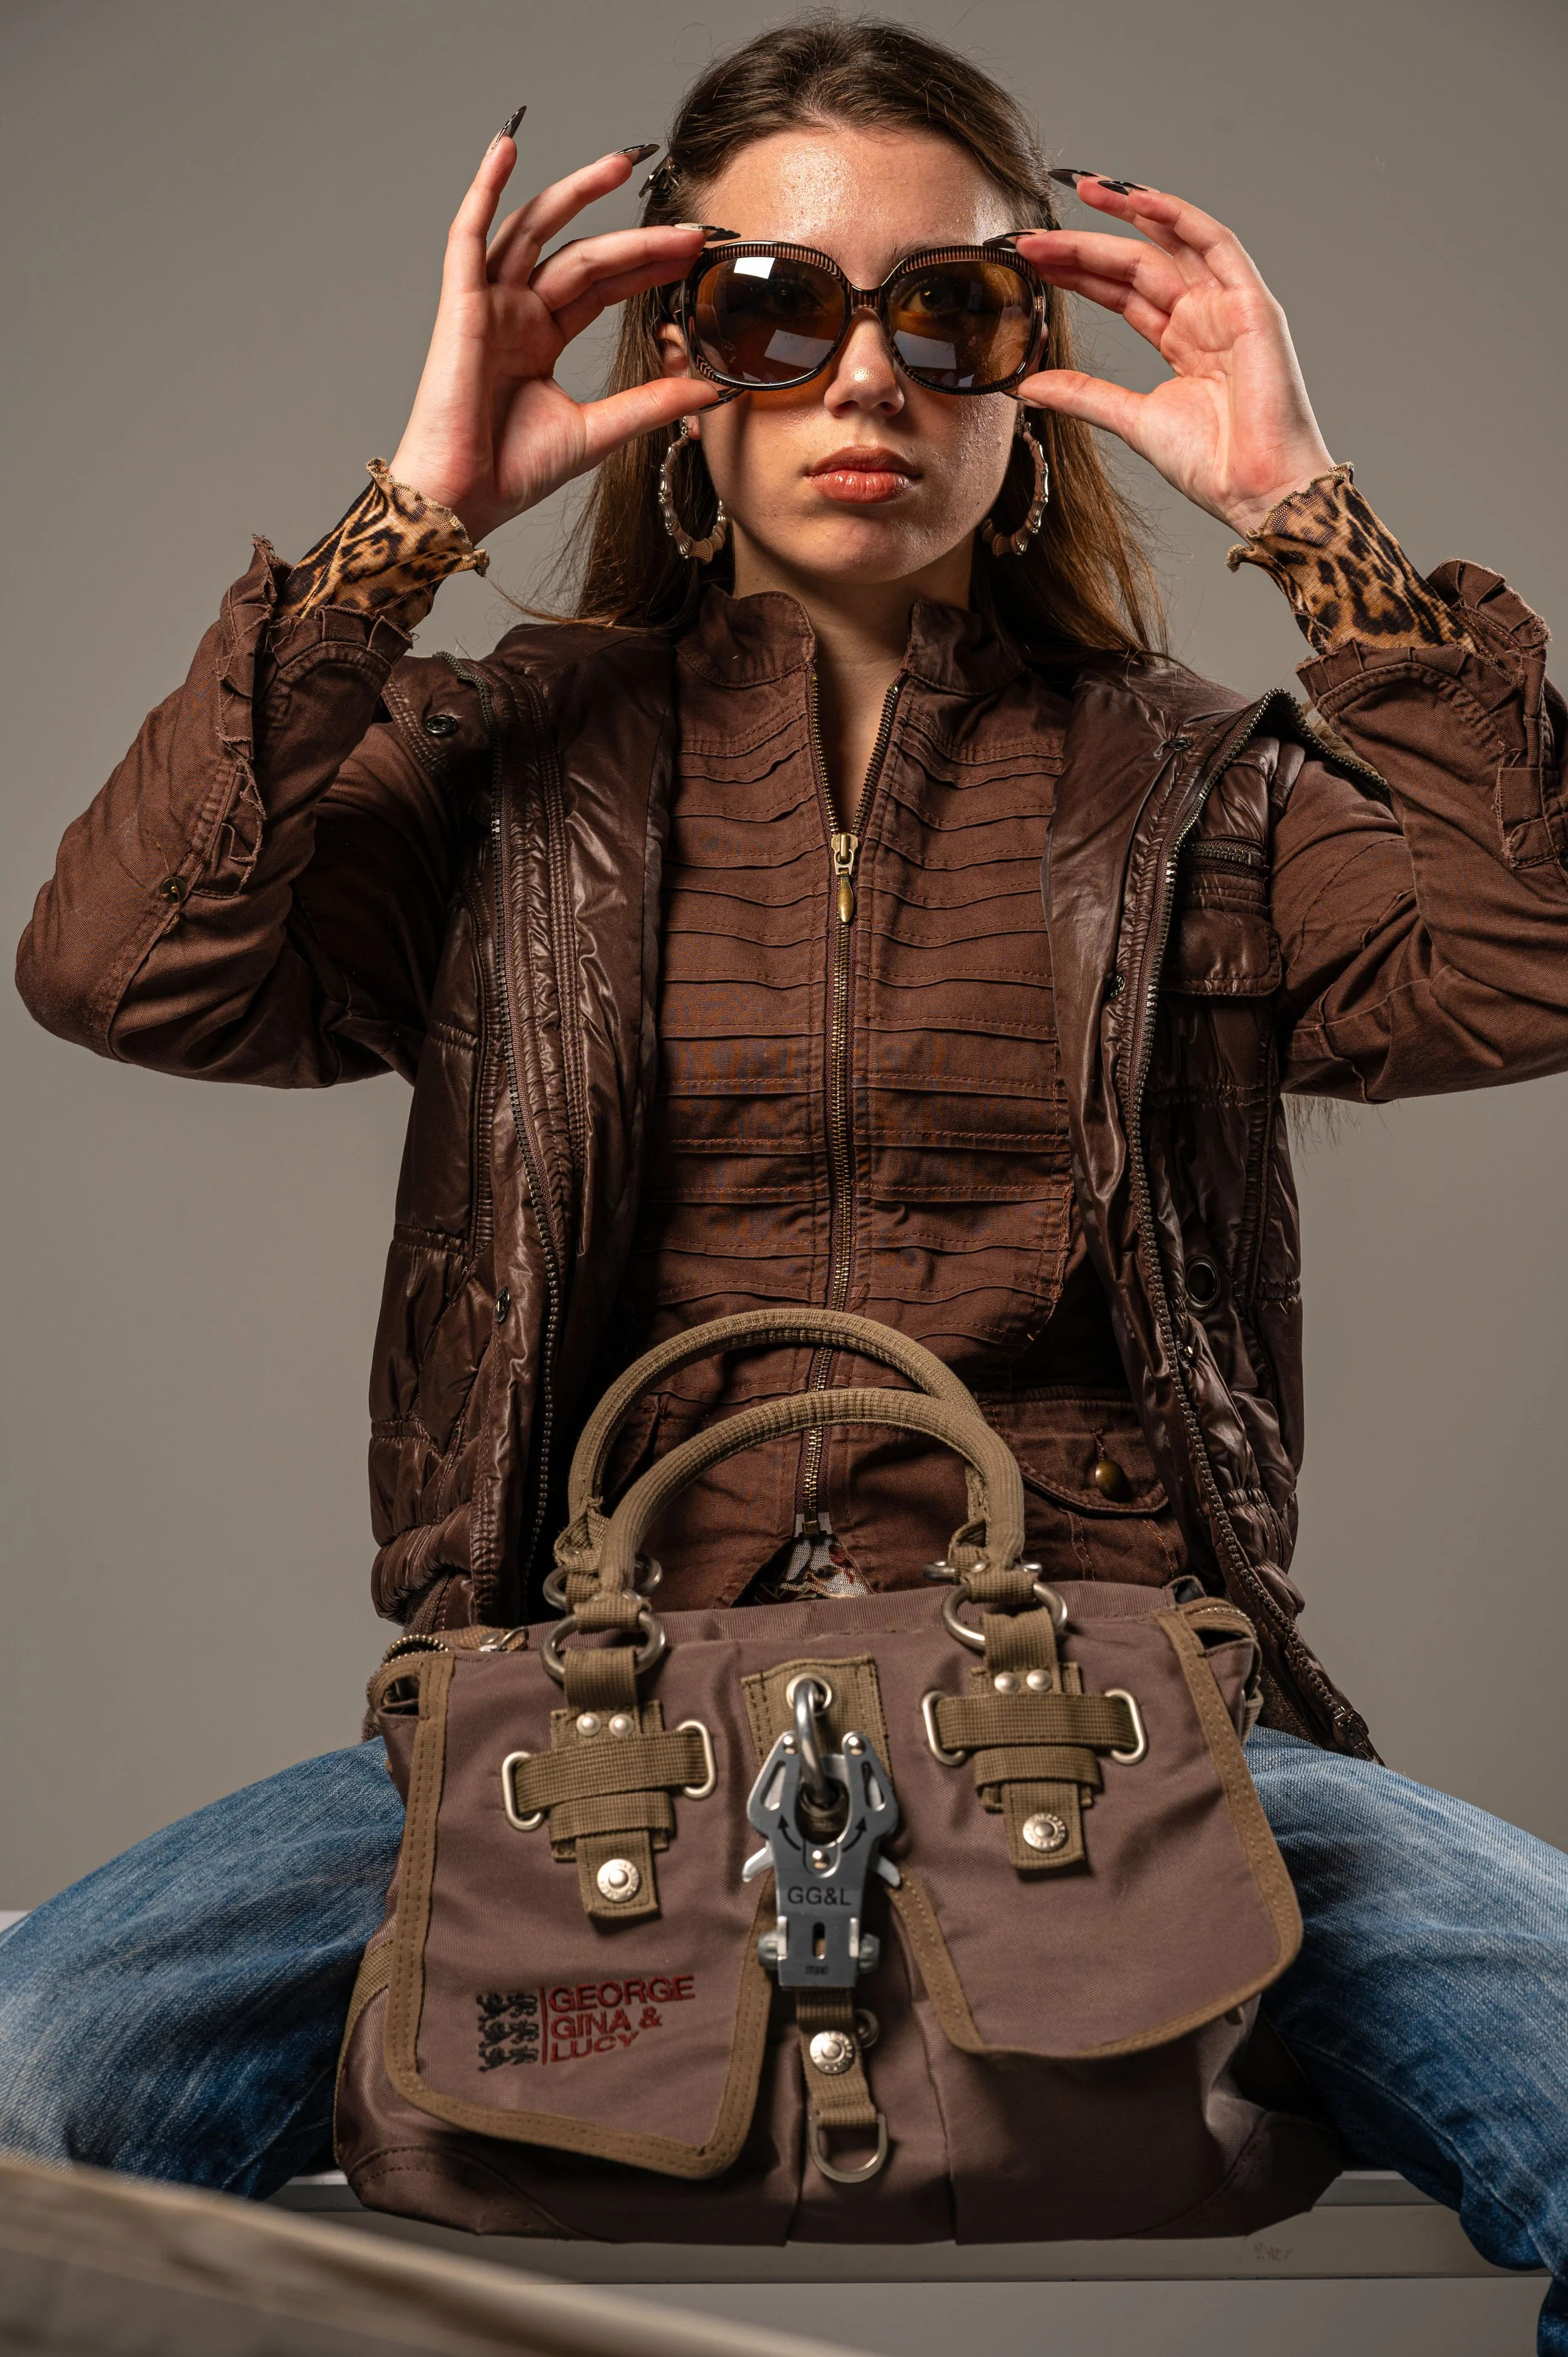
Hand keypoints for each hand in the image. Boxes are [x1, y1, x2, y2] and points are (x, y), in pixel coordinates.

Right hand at [388, 129, 716, 542]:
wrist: (464, 498)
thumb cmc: (514, 472)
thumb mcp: (601, 431)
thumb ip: (654, 404)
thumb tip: (713, 389)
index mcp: (541, 340)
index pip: (602, 286)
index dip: (646, 265)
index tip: (693, 252)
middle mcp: (515, 314)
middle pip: (582, 256)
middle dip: (636, 240)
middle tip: (689, 228)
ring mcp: (487, 306)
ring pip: (534, 231)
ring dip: (574, 193)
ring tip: (621, 163)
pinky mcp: (459, 306)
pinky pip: (468, 235)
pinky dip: (484, 189)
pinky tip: (506, 148)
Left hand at [1015, 179, 1333, 535]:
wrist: (1258, 491)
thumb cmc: (1214, 465)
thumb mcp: (1132, 421)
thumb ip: (1083, 395)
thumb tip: (1026, 385)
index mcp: (1180, 341)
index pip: (1121, 292)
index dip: (1078, 272)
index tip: (1032, 261)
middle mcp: (1204, 316)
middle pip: (1137, 264)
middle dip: (1085, 246)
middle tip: (1033, 238)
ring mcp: (1229, 307)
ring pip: (1171, 245)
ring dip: (1129, 214)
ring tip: (1083, 192)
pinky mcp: (1252, 304)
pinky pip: (1216, 244)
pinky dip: (1180, 218)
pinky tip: (1140, 200)